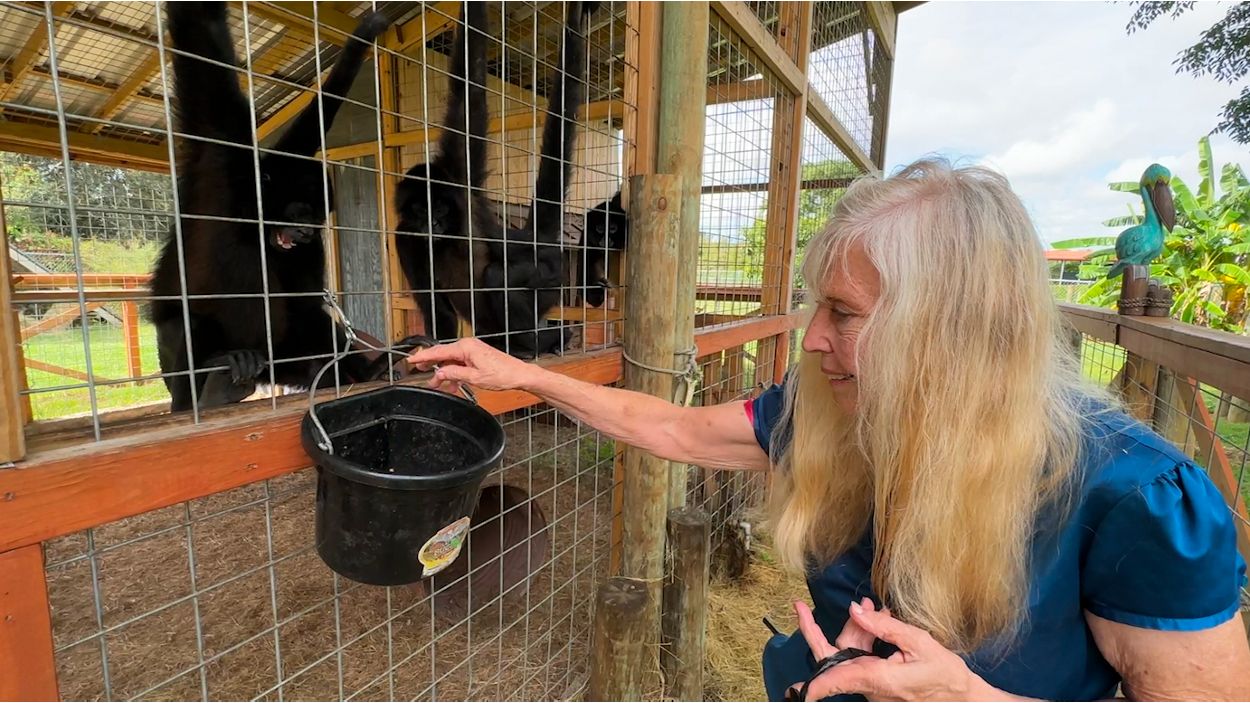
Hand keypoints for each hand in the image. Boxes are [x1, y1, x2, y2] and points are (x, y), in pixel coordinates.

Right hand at [406, 337, 542, 393]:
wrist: (519, 375)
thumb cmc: (502, 375)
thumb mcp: (474, 378)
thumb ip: (454, 374)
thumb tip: (439, 373)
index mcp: (466, 348)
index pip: (438, 351)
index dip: (423, 357)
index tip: (410, 360)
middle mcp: (468, 346)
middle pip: (443, 355)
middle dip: (431, 365)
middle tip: (418, 371)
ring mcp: (473, 351)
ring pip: (451, 361)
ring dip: (445, 374)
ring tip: (438, 386)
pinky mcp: (478, 357)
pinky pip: (461, 364)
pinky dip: (455, 374)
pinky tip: (453, 385)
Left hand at [789, 599, 986, 700]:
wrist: (962, 696)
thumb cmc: (944, 672)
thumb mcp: (918, 642)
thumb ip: (885, 626)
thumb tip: (856, 610)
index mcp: (877, 678)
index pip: (836, 679)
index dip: (814, 682)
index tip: (793, 688)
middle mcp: (870, 686)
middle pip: (833, 659)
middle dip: (816, 632)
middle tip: (801, 607)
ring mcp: (873, 686)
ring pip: (847, 655)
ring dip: (853, 629)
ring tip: (872, 606)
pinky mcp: (877, 683)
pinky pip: (860, 659)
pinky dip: (864, 638)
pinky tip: (877, 621)